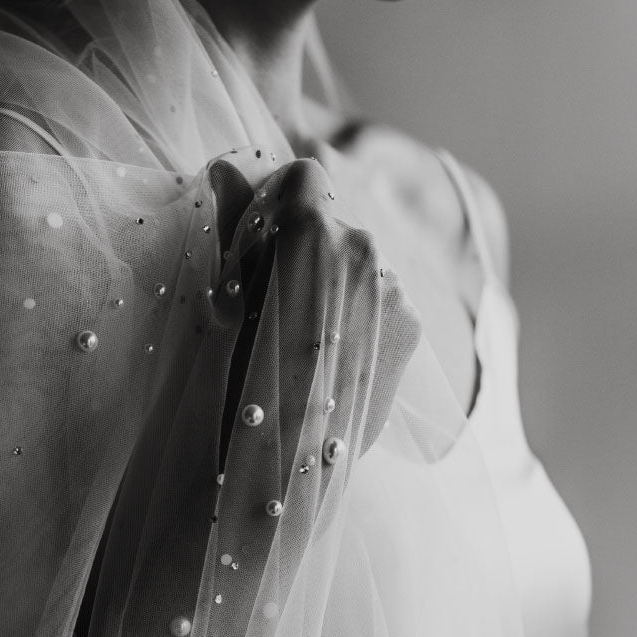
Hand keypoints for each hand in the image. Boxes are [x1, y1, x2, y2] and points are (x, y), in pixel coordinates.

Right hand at [215, 155, 421, 470]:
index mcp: (311, 231)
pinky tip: (337, 362)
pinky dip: (363, 321)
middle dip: (308, 253)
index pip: (305, 177)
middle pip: (335, 223)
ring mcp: (394, 288)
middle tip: (277, 310)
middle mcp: (363, 247)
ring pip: (361, 266)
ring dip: (338, 290)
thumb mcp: (224, 297)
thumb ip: (232, 222)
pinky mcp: (413, 324)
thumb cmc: (238, 379)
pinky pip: (385, 302)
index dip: (281, 204)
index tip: (264, 243)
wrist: (283, 468)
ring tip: (308, 347)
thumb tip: (225, 168)